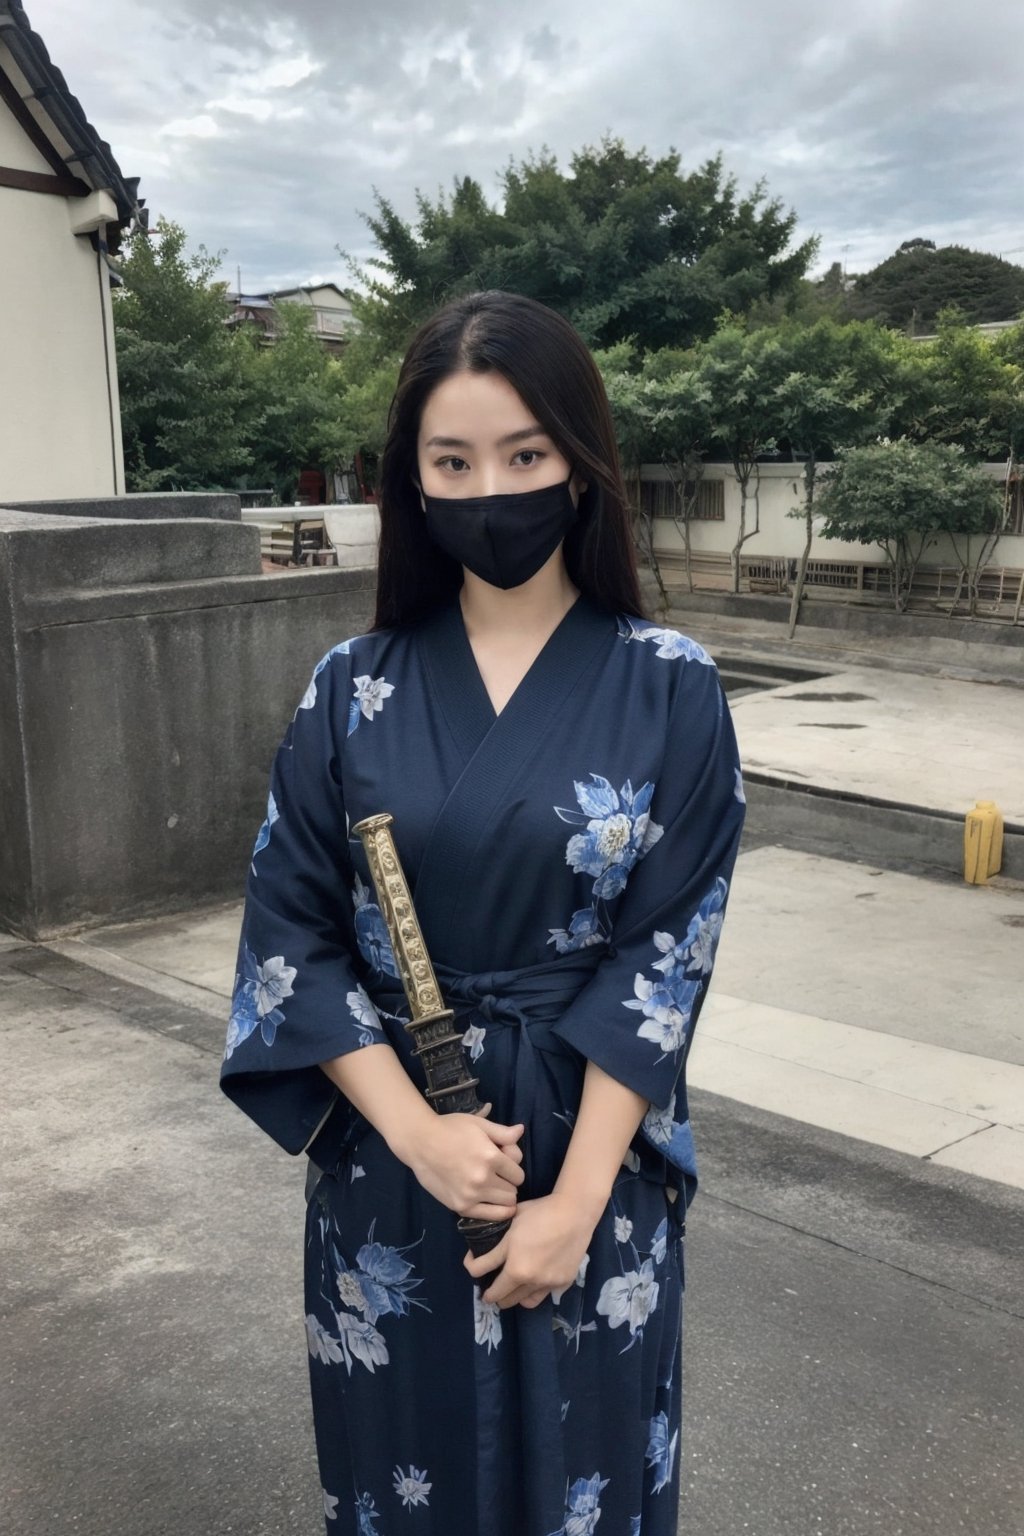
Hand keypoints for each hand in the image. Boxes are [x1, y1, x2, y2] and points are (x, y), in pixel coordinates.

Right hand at [404, 1112, 524, 1220]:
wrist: (420, 1142)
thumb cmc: (450, 1129)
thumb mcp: (479, 1125)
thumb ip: (503, 1133)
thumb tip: (521, 1131)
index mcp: (491, 1157)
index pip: (518, 1175)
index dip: (513, 1168)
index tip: (504, 1163)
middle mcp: (483, 1179)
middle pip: (513, 1191)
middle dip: (509, 1183)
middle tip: (497, 1175)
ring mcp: (471, 1195)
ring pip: (505, 1205)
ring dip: (502, 1197)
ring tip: (492, 1187)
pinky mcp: (460, 1206)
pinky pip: (489, 1216)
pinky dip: (495, 1212)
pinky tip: (491, 1202)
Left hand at [463, 1192, 595, 1309]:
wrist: (574, 1214)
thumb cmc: (540, 1212)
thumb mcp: (511, 1222)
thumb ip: (496, 1240)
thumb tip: (480, 1248)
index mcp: (513, 1264)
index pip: (482, 1278)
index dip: (472, 1269)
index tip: (474, 1266)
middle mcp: (528, 1279)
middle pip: (500, 1299)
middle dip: (492, 1293)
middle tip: (492, 1284)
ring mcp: (545, 1284)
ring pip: (521, 1302)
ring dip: (512, 1296)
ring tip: (512, 1287)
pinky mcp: (561, 1284)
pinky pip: (540, 1296)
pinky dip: (532, 1292)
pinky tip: (532, 1280)